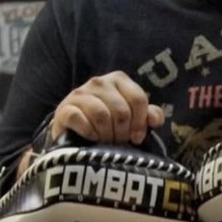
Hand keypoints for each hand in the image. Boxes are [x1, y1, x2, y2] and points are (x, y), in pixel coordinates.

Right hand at [49, 71, 164, 144]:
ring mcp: (80, 93)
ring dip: (107, 135)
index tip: (136, 138)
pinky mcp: (65, 108)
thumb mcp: (131, 117)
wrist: (74, 131)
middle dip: (123, 133)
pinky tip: (92, 138)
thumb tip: (156, 119)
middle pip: (122, 111)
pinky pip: (81, 120)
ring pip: (102, 116)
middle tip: (119, 141)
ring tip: (106, 141)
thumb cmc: (108, 123)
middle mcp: (99, 82)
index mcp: (119, 80)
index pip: (138, 99)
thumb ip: (148, 115)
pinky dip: (89, 133)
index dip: (140, 123)